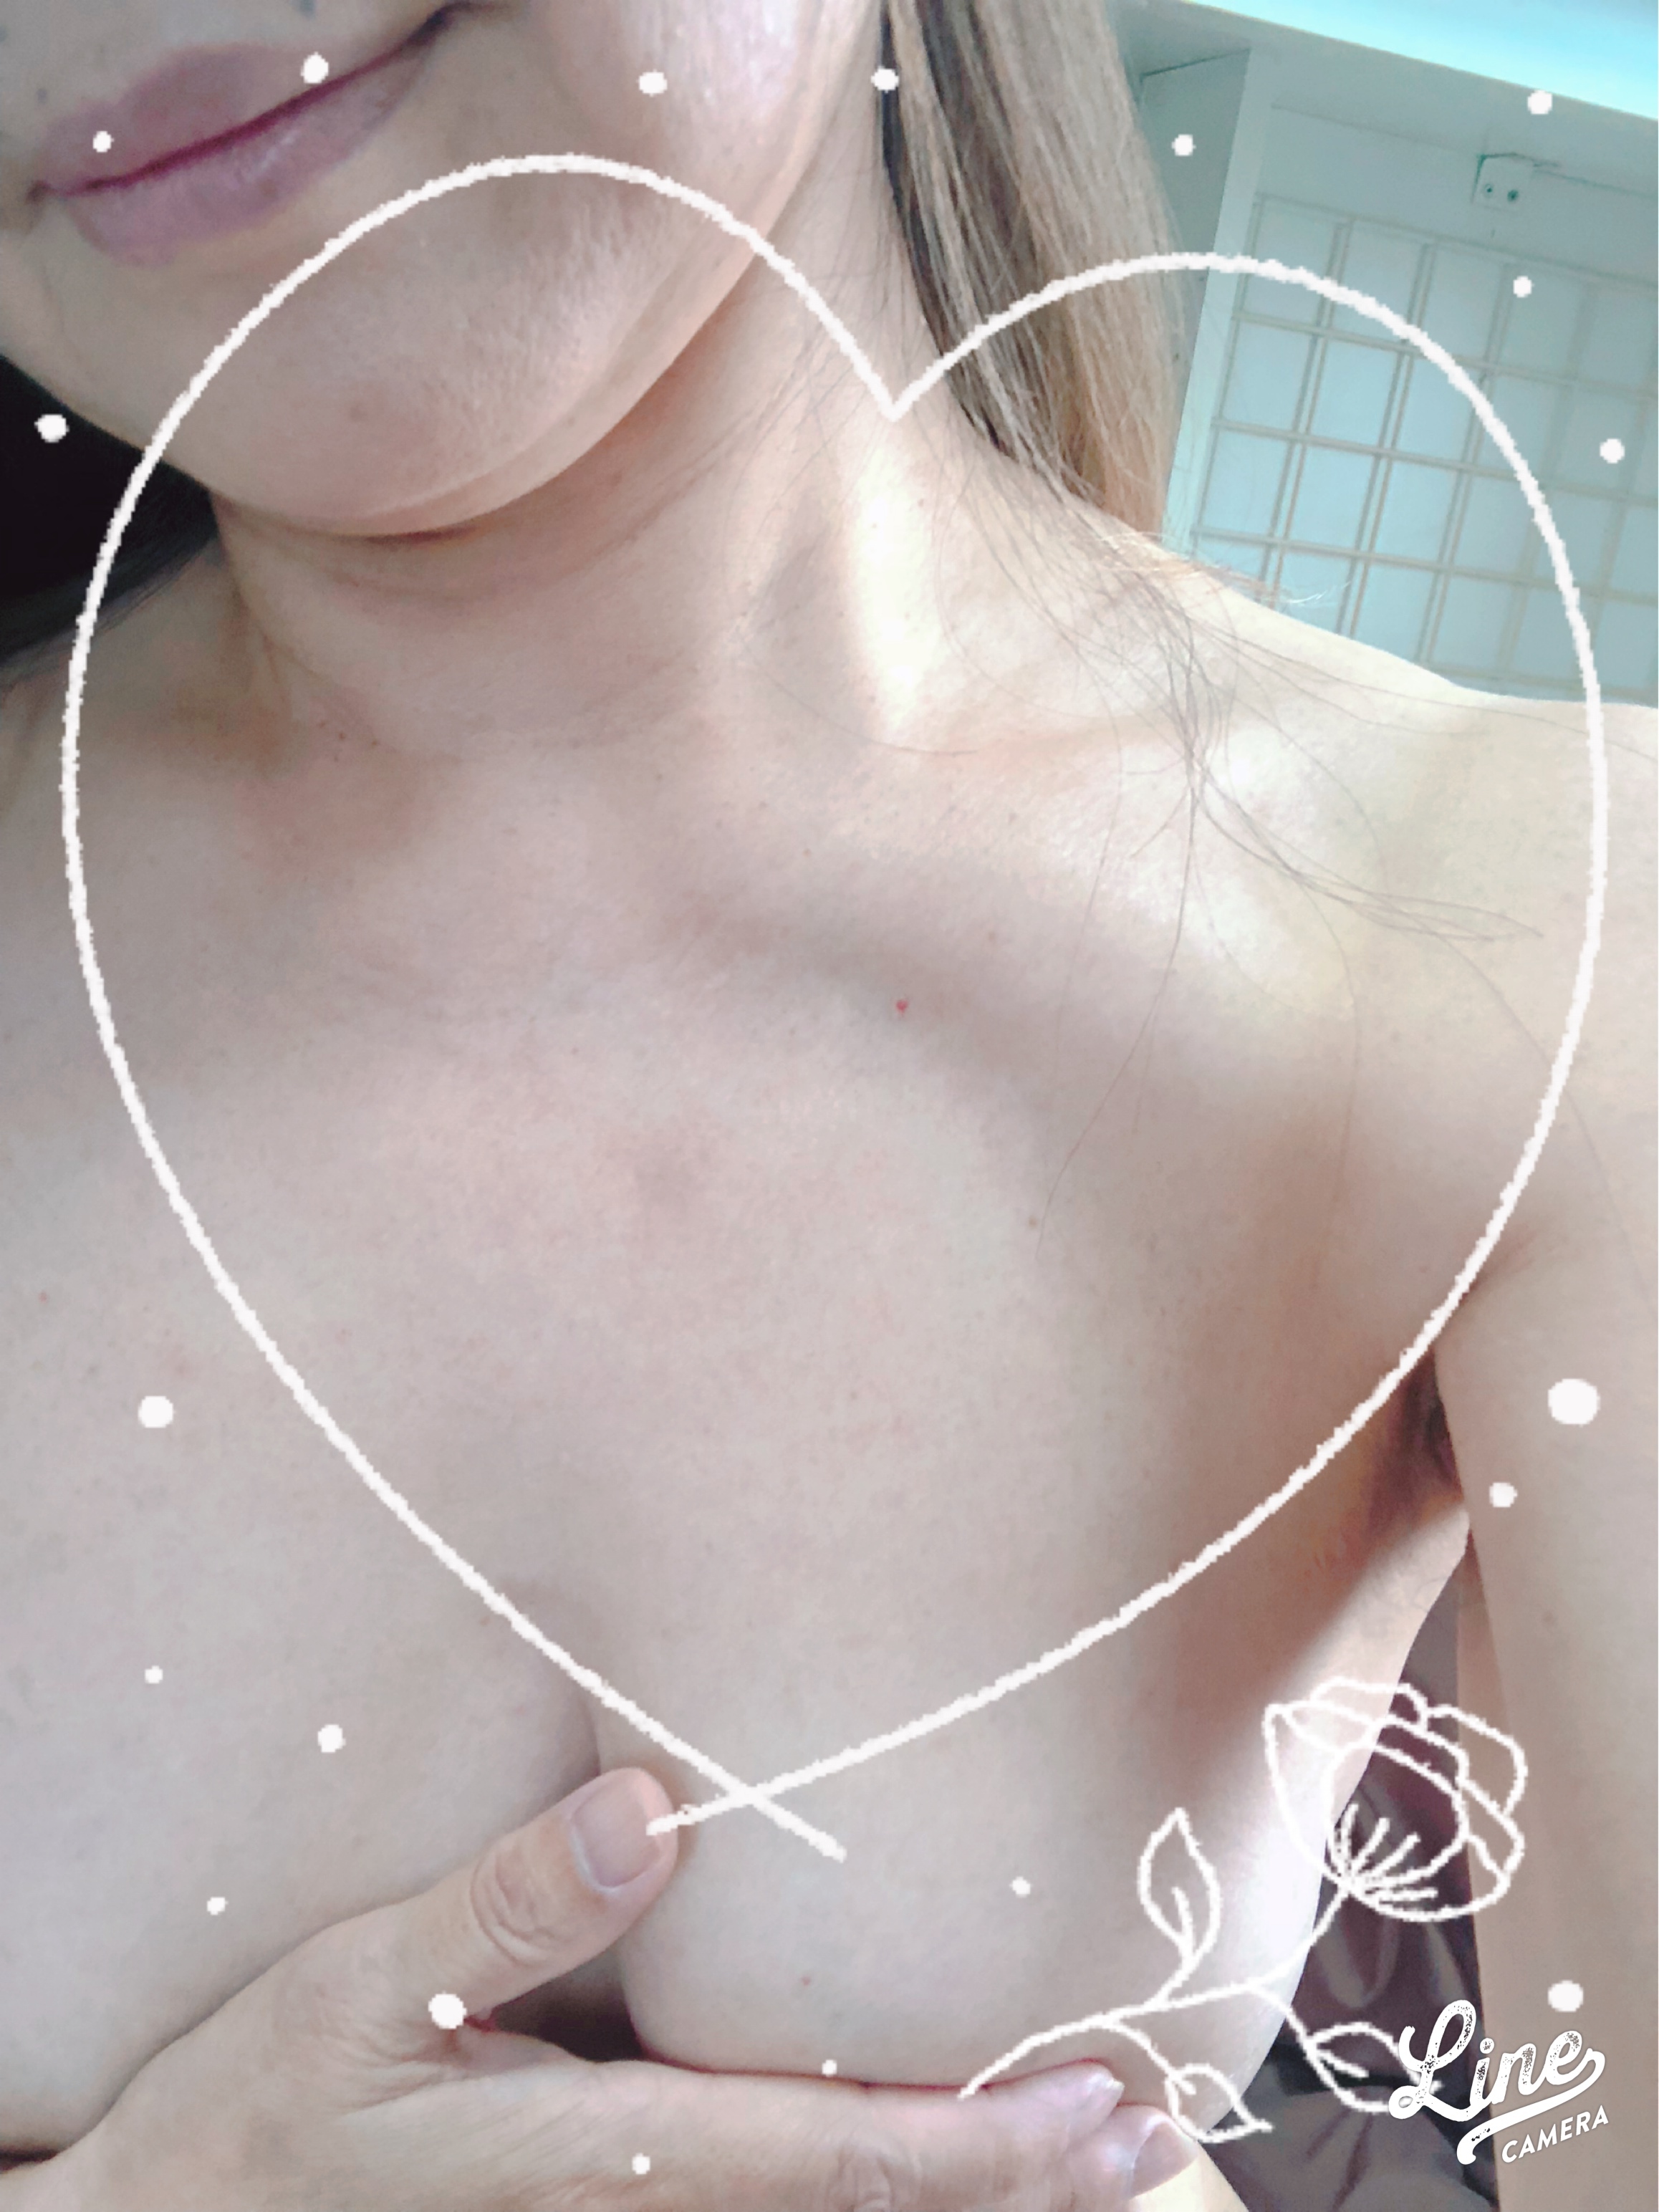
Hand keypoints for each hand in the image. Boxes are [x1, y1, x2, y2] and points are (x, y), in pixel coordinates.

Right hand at [40, 1770, 1193, 2208]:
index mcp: (608, 2156)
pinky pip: (771, 2198)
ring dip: (971, 2183)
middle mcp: (645, 2205)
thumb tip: (650, 1811)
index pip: (836, 2157)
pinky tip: (921, 2132)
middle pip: (871, 2205)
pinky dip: (879, 2173)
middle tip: (1162, 2130)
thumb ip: (506, 1906)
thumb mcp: (361, 1991)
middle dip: (1025, 2176)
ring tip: (1094, 2138)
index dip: (986, 2139)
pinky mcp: (602, 2201)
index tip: (1109, 2105)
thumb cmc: (262, 2116)